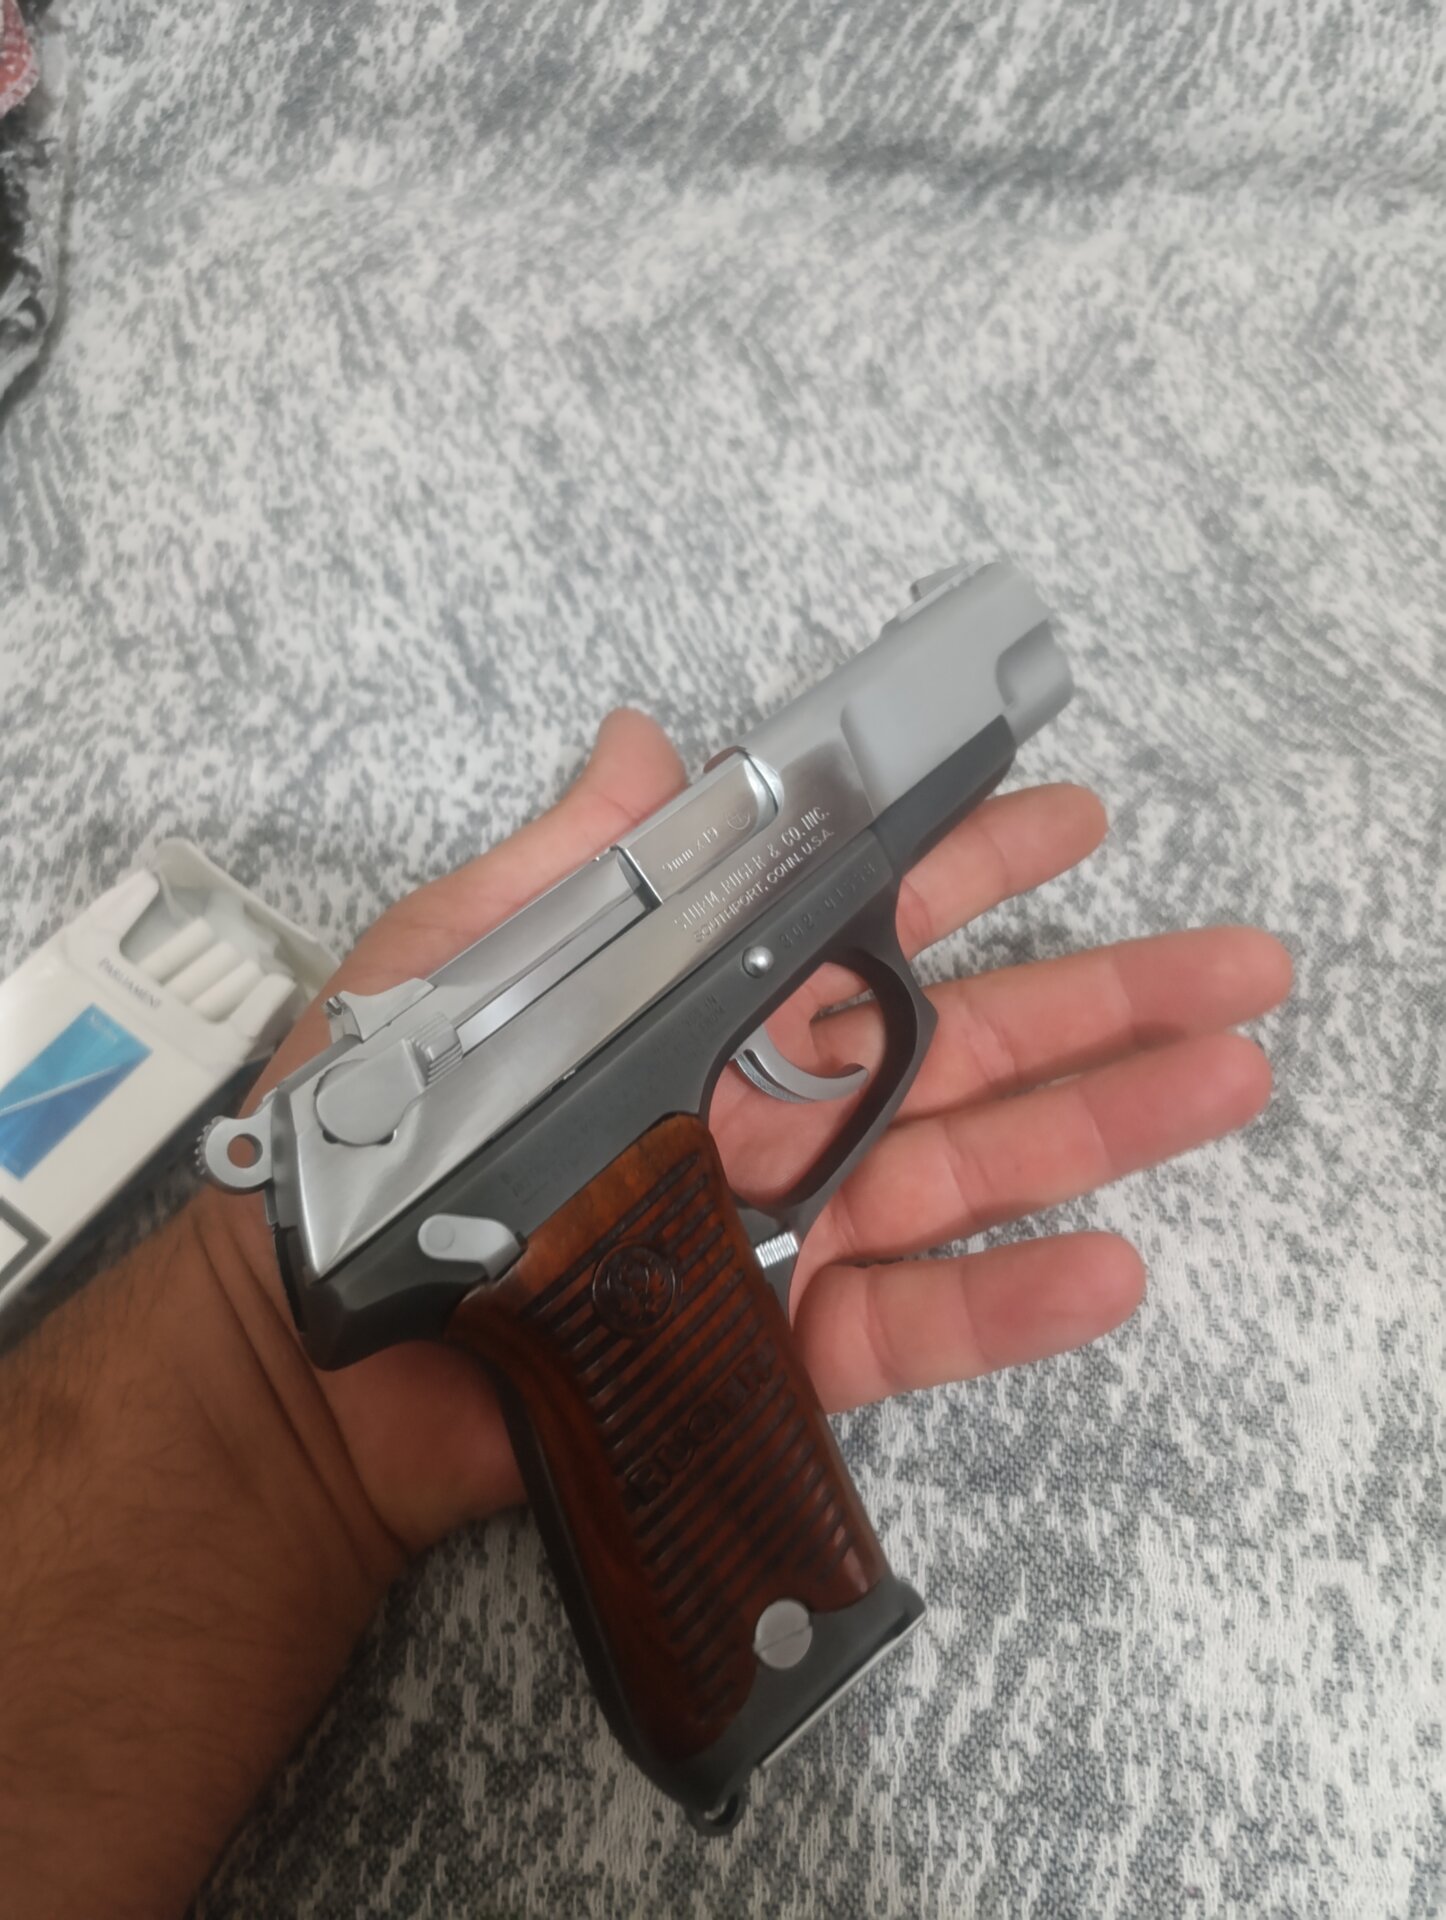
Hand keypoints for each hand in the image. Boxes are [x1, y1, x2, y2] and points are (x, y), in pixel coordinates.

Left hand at [196, 711, 1290, 1558]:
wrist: (323, 1348)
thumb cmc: (373, 1139)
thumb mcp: (458, 965)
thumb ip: (570, 864)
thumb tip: (651, 734)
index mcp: (708, 1008)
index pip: (869, 922)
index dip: (974, 867)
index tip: (1076, 819)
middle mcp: (774, 1108)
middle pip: (970, 1042)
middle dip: (1110, 994)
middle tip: (1244, 964)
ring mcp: (791, 1228)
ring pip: (978, 1165)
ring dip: (1110, 1125)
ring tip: (1233, 1077)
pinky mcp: (779, 1346)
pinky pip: (914, 1323)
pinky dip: (1013, 1302)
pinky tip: (1117, 1264)